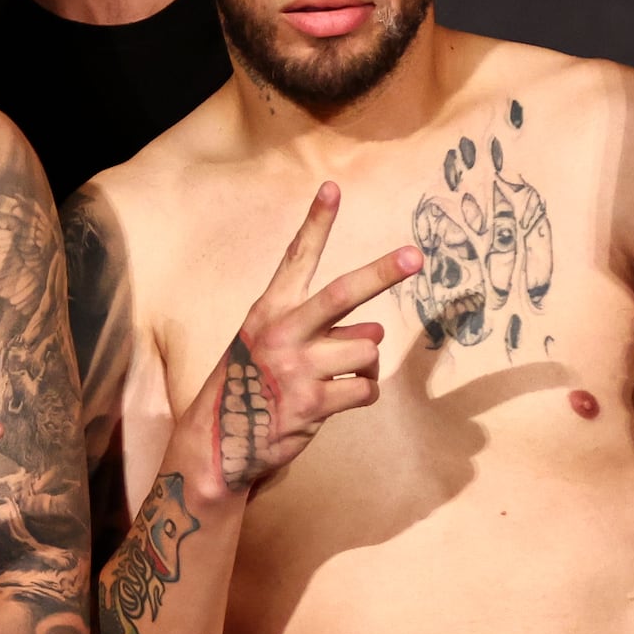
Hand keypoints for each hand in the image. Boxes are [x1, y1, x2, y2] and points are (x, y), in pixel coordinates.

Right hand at [192, 184, 420, 493]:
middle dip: (383, 272)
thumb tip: (375, 331)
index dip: (316, 222)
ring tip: (336, 377)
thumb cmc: (251, 388)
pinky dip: (362, 393)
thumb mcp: (269, 347)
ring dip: (363, 364)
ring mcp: (297, 368)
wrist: (218, 445)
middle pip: (343, 294)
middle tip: (416, 255)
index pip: (295, 259)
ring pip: (366, 349)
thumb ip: (319, 331)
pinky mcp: (313, 404)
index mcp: (268, 311)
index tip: (332, 188)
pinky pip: (366, 388)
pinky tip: (337, 400)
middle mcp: (281, 333)